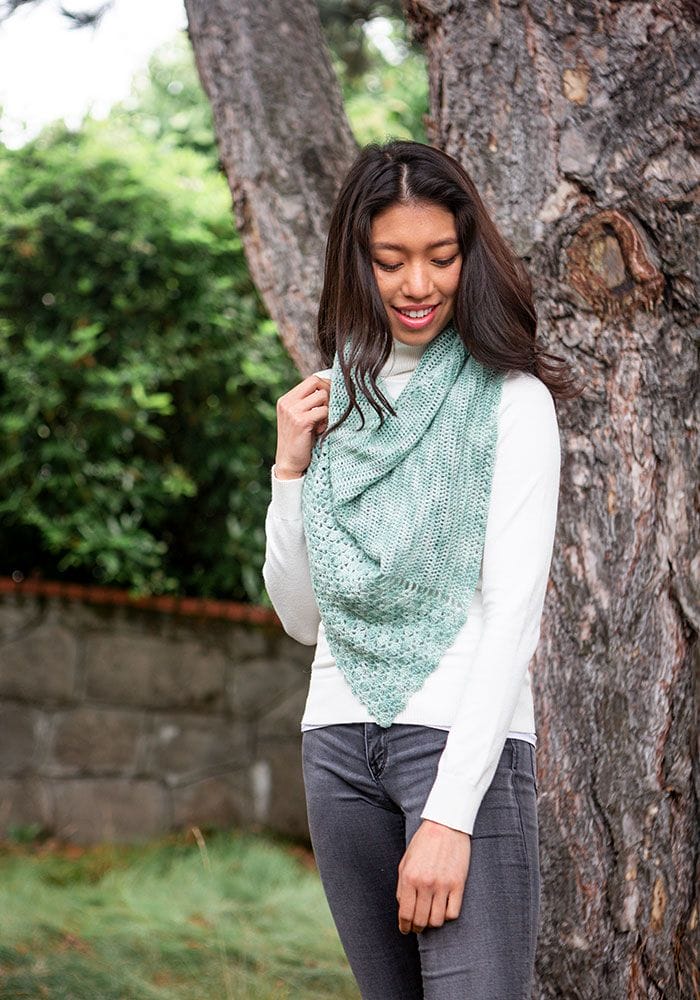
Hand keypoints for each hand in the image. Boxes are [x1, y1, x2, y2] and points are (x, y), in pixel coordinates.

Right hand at [274, 375, 330, 477]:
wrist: (289, 463)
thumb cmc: (299, 441)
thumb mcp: (300, 418)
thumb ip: (309, 404)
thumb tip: (332, 388)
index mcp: (286, 400)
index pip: (311, 380)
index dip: (326, 385)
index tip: (332, 398)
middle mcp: (287, 403)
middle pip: (316, 382)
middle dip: (329, 393)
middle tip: (330, 409)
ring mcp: (292, 411)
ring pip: (322, 396)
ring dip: (328, 409)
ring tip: (323, 423)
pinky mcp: (301, 421)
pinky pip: (323, 411)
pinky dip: (327, 420)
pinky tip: (321, 430)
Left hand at [396, 819, 470, 934]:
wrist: (446, 825)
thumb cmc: (424, 842)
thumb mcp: (406, 861)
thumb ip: (402, 885)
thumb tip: (403, 908)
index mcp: (409, 877)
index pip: (405, 913)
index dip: (404, 926)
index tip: (406, 929)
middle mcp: (425, 884)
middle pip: (421, 920)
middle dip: (417, 928)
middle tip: (418, 927)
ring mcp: (443, 885)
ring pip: (437, 920)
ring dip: (432, 922)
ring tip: (431, 917)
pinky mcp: (458, 884)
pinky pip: (453, 913)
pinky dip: (447, 915)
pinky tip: (444, 909)